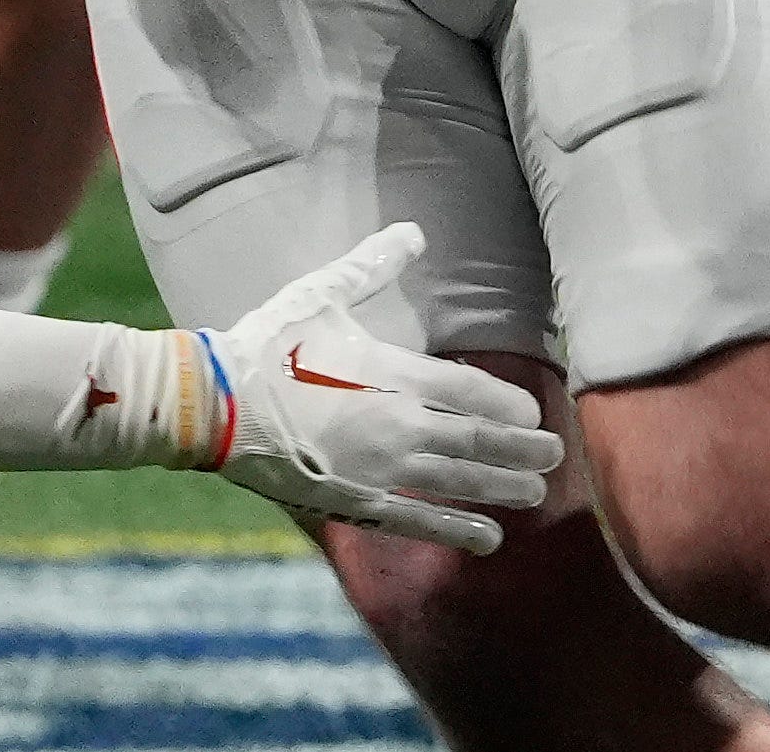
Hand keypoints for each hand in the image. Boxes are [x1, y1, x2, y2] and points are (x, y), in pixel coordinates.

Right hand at [201, 225, 562, 550]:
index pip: (472, 390)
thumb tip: (414, 230)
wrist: (213, 405)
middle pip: (476, 438)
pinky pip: (415, 521)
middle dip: (520, 449)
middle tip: (556, 456)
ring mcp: (376, 469)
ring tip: (536, 493)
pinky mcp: (352, 502)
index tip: (536, 413)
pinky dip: (455, 529)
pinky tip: (489, 539)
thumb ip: (373, 266)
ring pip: (456, 480)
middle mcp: (397, 424)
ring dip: (500, 487)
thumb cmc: (268, 343)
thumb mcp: (322, 293)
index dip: (509, 405)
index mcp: (394, 372)